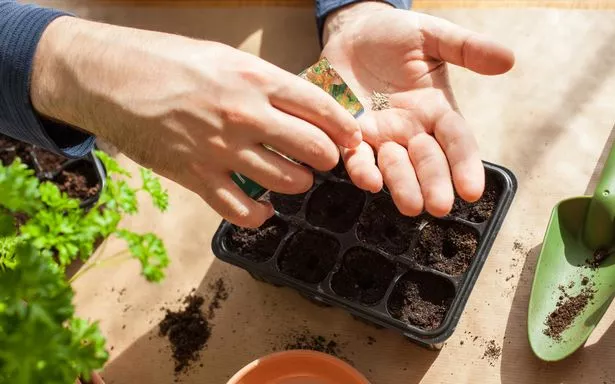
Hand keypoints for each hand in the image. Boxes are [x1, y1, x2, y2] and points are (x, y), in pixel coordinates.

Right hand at [31, 17, 360, 227]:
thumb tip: (300, 106)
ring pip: (287, 181)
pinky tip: (265, 209)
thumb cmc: (166, 61)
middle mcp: (245, 115)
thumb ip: (264, 83)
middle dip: (328, 158)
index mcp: (255, 79)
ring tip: (295, 178)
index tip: (351, 139)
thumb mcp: (224, 58)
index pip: (321, 108)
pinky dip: (261, 215)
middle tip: (324, 159)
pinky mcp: (197, 177)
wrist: (108, 78)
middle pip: (313, 148)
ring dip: (299, 183)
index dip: (345, 128)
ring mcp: (221, 149)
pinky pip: (243, 210)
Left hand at [322, 3, 513, 216]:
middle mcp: (411, 129)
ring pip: (394, 166)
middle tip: (439, 207)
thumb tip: (508, 59)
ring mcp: (381, 135)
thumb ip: (465, 48)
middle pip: (427, 161)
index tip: (472, 190)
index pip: (456, 141)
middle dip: (434, 184)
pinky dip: (363, 169)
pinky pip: (357, 157)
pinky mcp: (351, 135)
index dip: (465, 164)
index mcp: (436, 110)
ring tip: (410, 205)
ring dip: (402, 185)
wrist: (351, 32)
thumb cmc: (394, 34)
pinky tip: (369, 181)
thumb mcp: (432, 35)